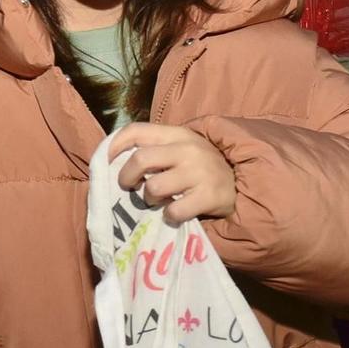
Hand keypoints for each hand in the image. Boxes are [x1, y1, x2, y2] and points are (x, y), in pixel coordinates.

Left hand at [109, 122, 236, 225]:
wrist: (242, 184)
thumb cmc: (201, 168)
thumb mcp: (181, 149)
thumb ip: (155, 149)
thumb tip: (114, 160)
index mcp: (178, 134)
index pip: (136, 131)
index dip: (114, 145)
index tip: (107, 161)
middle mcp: (188, 150)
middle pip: (140, 159)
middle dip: (126, 177)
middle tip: (128, 187)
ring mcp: (200, 173)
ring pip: (153, 188)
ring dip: (149, 199)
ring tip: (157, 200)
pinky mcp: (209, 197)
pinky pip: (174, 211)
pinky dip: (169, 216)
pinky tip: (175, 212)